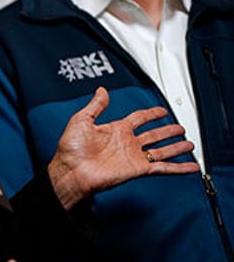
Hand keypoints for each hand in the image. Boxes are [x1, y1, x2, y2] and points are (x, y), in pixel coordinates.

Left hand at [48, 86, 198, 207]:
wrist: (72, 171)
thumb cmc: (71, 150)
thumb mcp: (81, 120)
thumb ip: (96, 105)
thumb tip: (101, 90)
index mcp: (115, 130)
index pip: (138, 119)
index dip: (150, 114)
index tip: (161, 111)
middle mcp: (127, 143)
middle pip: (154, 135)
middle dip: (167, 131)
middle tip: (180, 128)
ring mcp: (133, 157)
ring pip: (161, 150)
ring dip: (176, 147)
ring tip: (189, 144)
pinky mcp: (138, 169)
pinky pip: (163, 167)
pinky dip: (178, 167)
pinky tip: (189, 166)